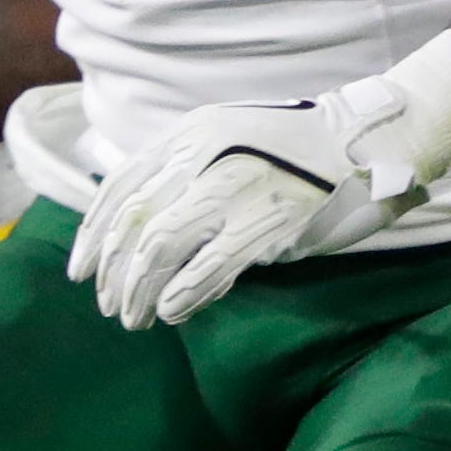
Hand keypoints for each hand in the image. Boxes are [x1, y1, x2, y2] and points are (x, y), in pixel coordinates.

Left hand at [73, 36, 450, 328]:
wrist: (369, 141)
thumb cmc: (301, 151)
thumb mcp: (231, 142)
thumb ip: (189, 174)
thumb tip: (144, 232)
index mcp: (190, 134)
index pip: (121, 186)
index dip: (93, 233)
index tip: (81, 270)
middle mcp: (204, 156)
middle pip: (133, 220)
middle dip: (111, 271)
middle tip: (108, 304)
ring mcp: (235, 188)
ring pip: (160, 246)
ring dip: (139, 289)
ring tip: (135, 317)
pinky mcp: (268, 221)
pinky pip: (210, 265)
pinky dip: (183, 293)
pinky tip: (171, 311)